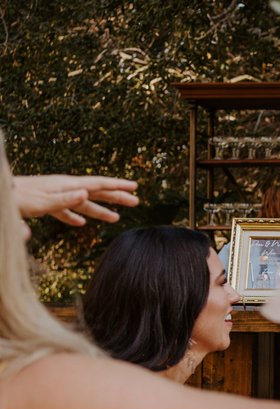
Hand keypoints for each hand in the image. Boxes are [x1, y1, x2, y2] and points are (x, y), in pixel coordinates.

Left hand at [13, 174, 138, 224]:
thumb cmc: (15, 199)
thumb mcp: (39, 202)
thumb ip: (63, 200)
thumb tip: (86, 194)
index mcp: (65, 186)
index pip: (97, 185)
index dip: (117, 186)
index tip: (135, 187)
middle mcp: (62, 189)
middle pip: (95, 193)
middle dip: (115, 197)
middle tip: (136, 201)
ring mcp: (53, 196)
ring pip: (82, 204)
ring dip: (100, 210)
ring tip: (116, 218)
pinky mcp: (43, 205)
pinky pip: (65, 211)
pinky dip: (75, 217)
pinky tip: (81, 224)